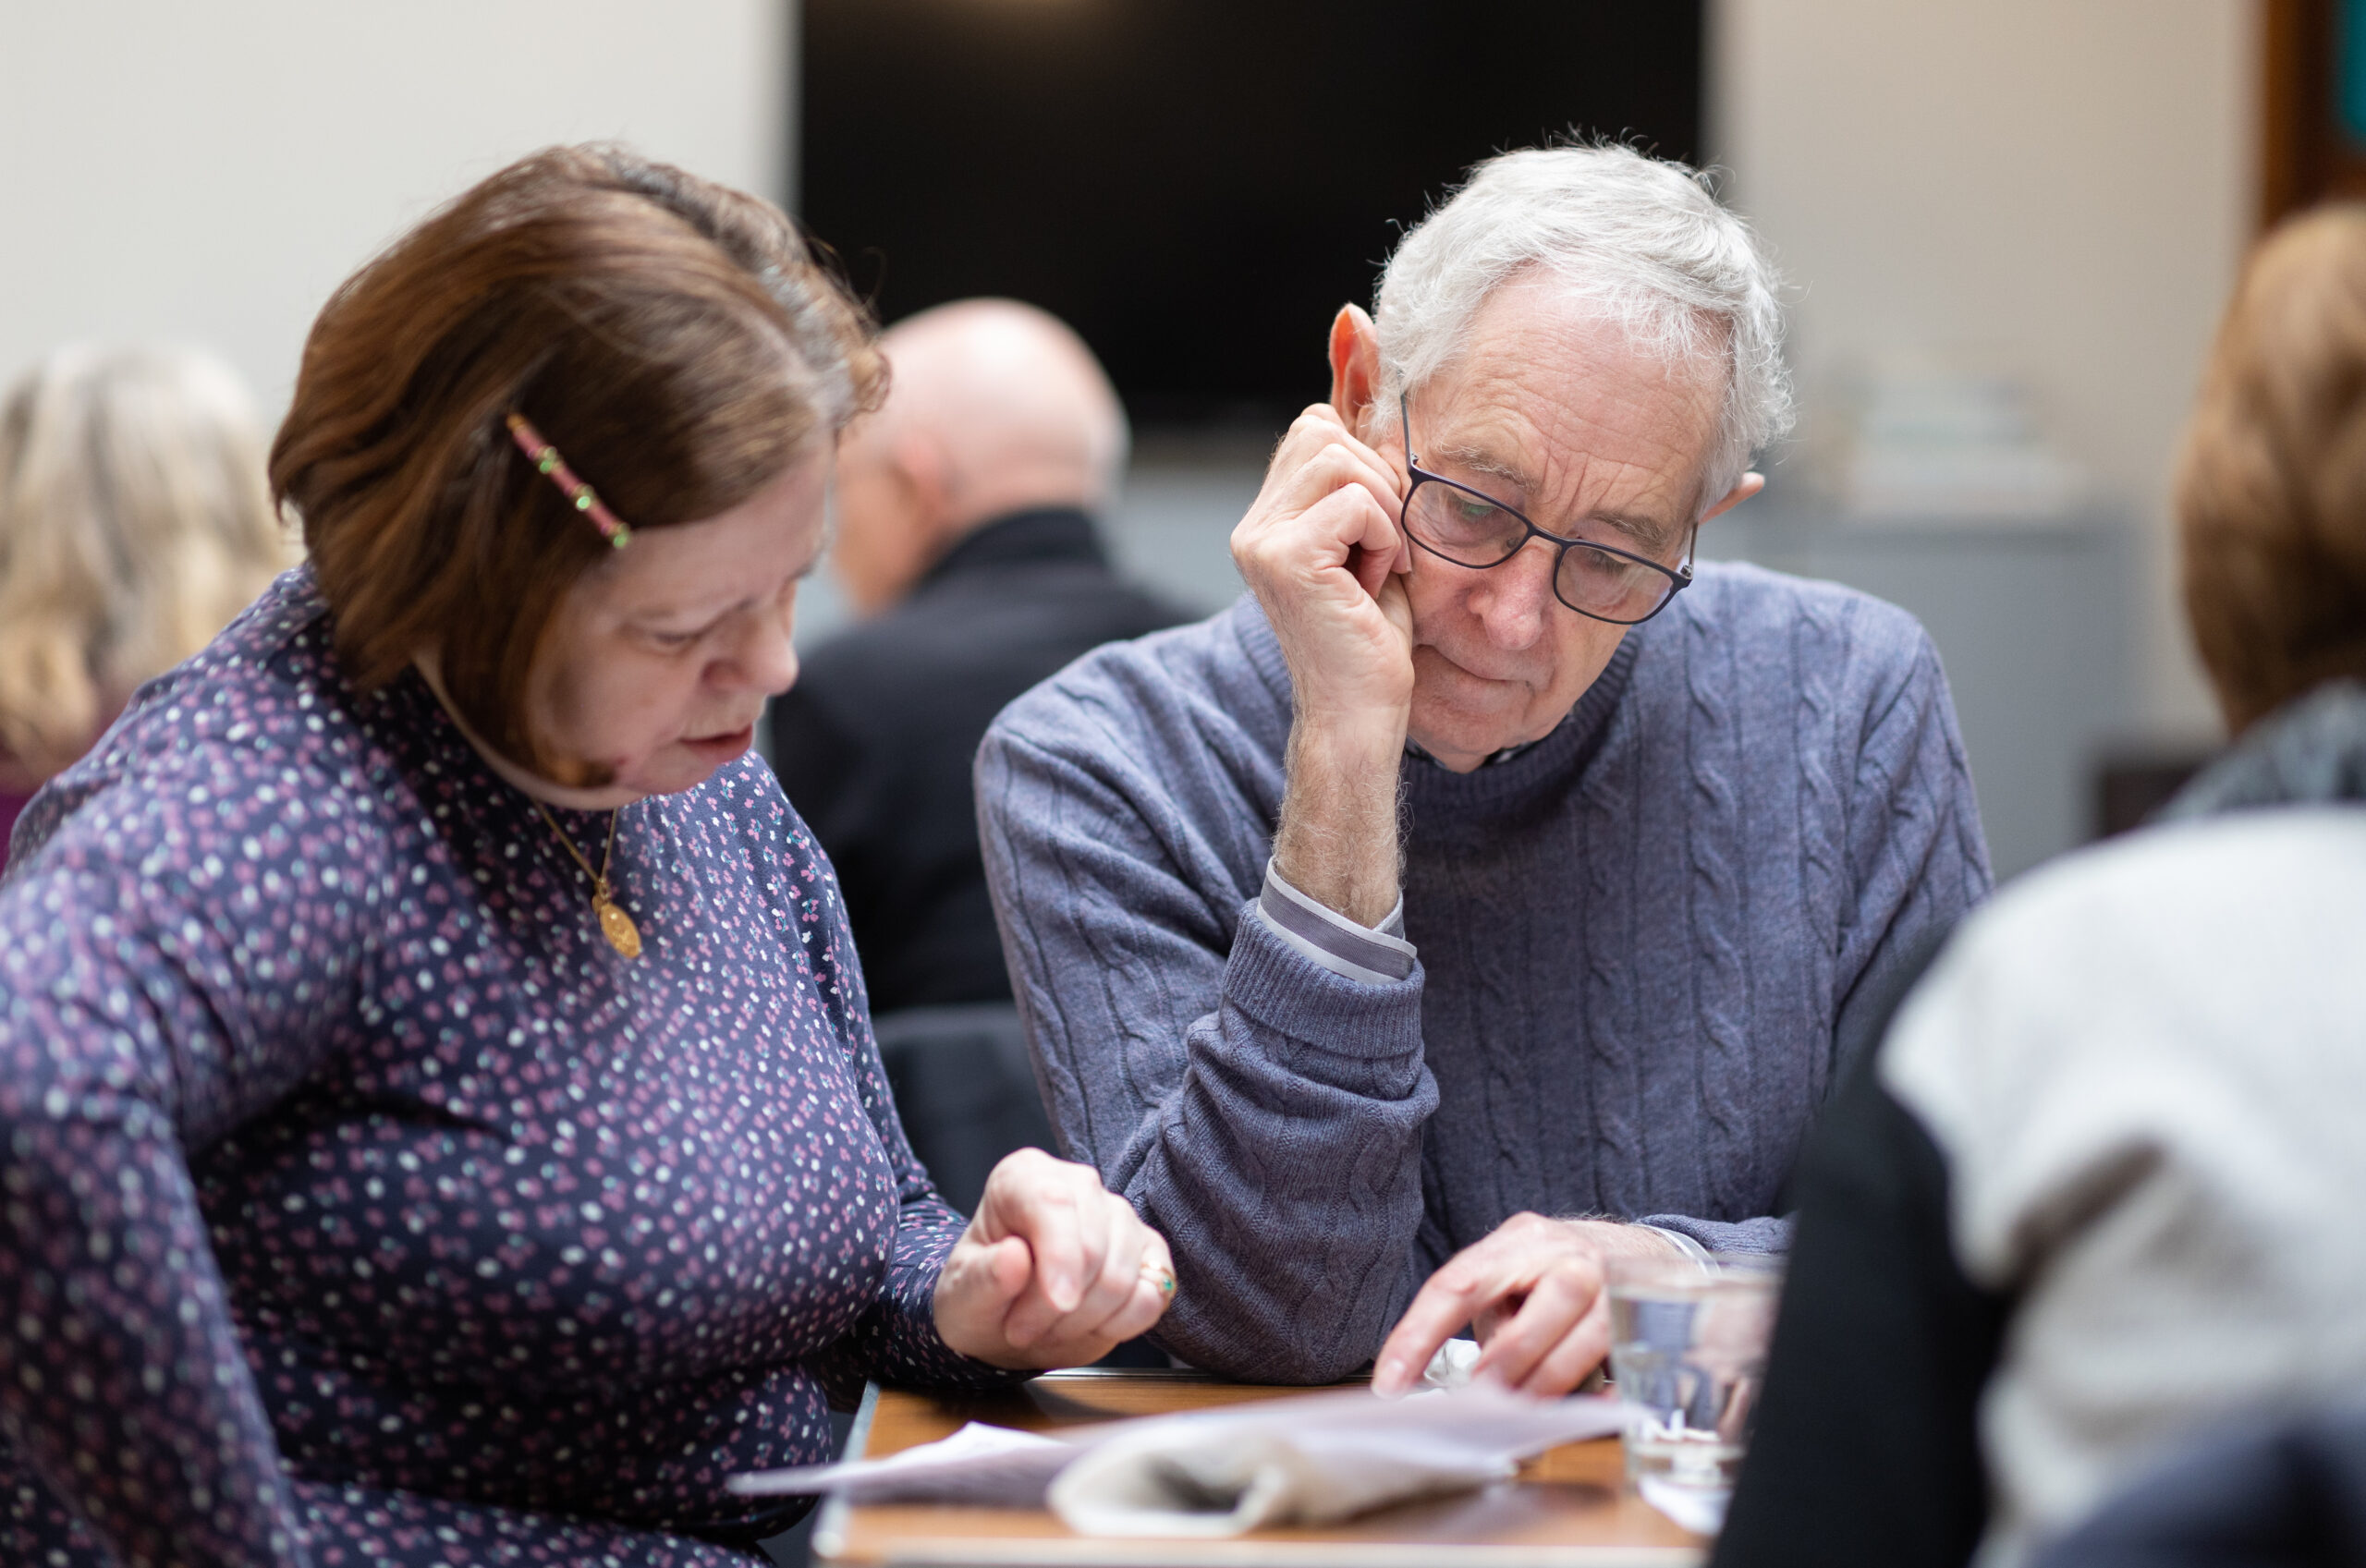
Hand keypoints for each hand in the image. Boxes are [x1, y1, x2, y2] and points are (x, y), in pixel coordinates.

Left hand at [933, 1148, 1174, 1369]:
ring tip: (1049, 1327)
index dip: (1060, 1257)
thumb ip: (982, 1278)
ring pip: (1124, 1276)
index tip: (1058, 1303)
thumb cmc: (981, 1295)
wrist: (1004, 1319)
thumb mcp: (962, 1295)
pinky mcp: (1148, 1251)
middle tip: (1022, 1329)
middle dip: (1061, 1306)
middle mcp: (1078, 1184)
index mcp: (1023, 1176)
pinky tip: (1090, 1324)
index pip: (1053, 1202)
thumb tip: (1014, 1257)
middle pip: (1092, 1246)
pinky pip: (1155, 1294)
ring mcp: (1119, 1215)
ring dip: (1085, 1320)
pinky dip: (1123, 1323)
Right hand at [1235, 405, 1416, 925]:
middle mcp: (1251, 521)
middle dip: (1378, 484)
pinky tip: (1375, 582)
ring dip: (1385, 512)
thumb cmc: (1378, 629)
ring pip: (1342, 459)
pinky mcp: (1281, 557)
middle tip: (1382, 553)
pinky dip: (1385, 536)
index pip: (1319, 424)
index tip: (1381, 528)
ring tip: (1378, 567)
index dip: (1368, 464)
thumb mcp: (1381, 519)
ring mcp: (1259, 538)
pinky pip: (1356, 499)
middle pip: (1326, 429)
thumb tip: (1351, 318)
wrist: (1365, 713)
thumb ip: (1365, 434)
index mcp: (1268, 511)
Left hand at [1371, 1213, 1688, 1396]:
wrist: (1639, 1253)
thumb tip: (1460, 1387)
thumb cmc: (1553, 1275)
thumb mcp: (1511, 1280)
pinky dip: (1597, 1395)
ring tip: (1518, 1411)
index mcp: (1519, 1240)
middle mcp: (1570, 1254)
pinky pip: (1624, 1361)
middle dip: (1506, 1359)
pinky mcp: (1645, 1320)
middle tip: (1478, 1399)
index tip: (1391, 1384)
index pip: (1459, 1283)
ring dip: (1547, 1381)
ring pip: (1587, 1335)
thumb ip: (1490, 1318)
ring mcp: (1615, 1285)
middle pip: (1541, 1304)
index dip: (1420, 1335)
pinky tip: (1575, 1413)